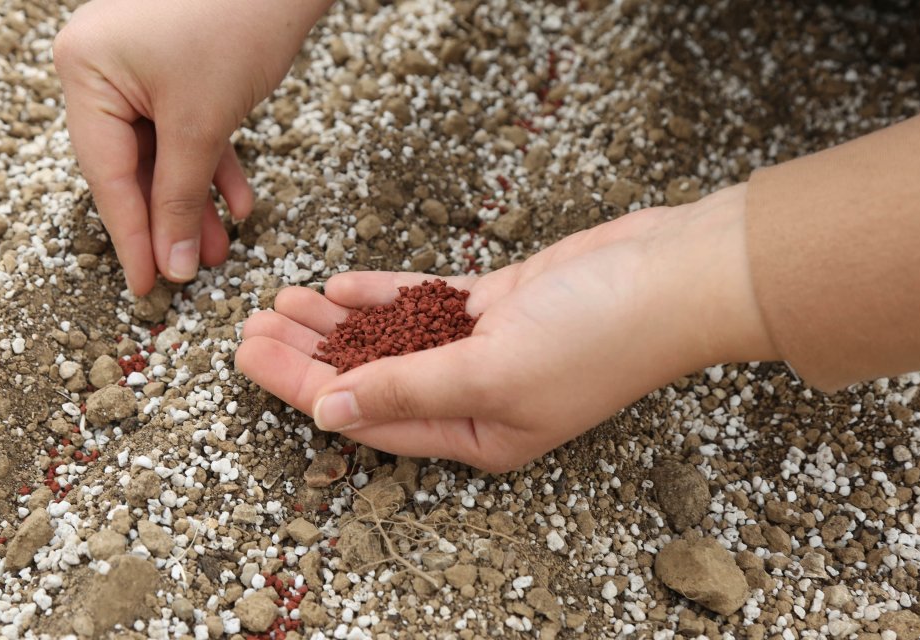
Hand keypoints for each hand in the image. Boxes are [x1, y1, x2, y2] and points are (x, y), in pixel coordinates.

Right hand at [54, 0, 332, 293]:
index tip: (147, 289)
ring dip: (192, 200)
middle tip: (190, 274)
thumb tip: (171, 265)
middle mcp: (100, 64)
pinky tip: (239, 205)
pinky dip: (211, 163)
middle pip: (130, 164)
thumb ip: (179, 198)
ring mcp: (137, 61)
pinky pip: (184, 125)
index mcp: (86, 71)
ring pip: (162, 150)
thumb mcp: (201, 123)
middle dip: (168, 220)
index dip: (130, 237)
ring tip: (221, 251)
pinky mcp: (175, 61)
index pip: (105, 173)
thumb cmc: (236, 22)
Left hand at [235, 185, 777, 471]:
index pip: (369, 418)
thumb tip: (331, 411)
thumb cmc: (596, 338)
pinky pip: (423, 303)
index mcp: (476, 436)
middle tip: (249, 328)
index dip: (303, 389)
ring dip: (335, 324)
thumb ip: (407, 389)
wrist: (669, 276)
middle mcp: (474, 399)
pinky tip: (337, 287)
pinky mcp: (496, 304)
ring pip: (390, 339)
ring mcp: (484, 349)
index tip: (252, 360)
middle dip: (307, 355)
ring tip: (279, 302)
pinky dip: (381, 295)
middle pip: (370, 379)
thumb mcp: (489, 372)